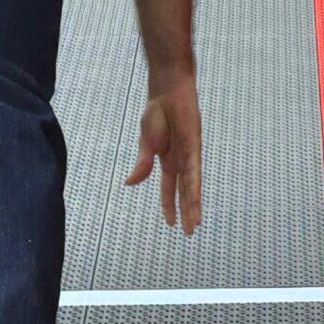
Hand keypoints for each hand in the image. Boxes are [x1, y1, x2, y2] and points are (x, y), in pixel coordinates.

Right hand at [123, 74, 201, 232]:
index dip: (170, 206)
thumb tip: (129, 184)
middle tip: (190, 232)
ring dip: (192, 205)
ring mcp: (189, 154)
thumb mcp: (146, 143)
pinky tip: (194, 199)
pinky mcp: (194, 146)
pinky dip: (193, 185)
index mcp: (168, 160)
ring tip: (194, 223)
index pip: (170, 189)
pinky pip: (193, 169)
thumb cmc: (157, 112)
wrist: (166, 91)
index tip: (171, 223)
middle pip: (184, 192)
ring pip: (191, 186)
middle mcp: (181, 161)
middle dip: (186, 212)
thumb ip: (142, 165)